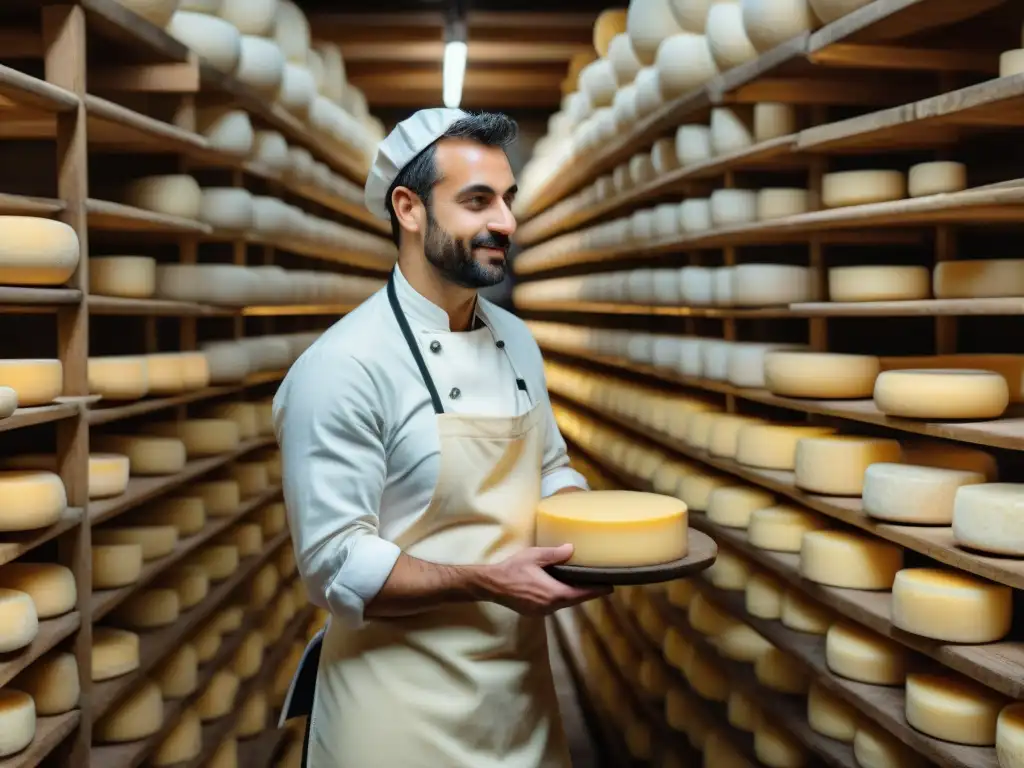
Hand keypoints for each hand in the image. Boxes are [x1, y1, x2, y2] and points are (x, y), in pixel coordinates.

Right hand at [478, 544, 610, 615]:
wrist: (491, 585)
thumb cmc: (513, 569)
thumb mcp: (535, 556)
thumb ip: (555, 554)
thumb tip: (572, 549)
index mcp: (553, 593)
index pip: (581, 594)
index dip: (596, 591)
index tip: (610, 587)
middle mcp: (550, 606)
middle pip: (574, 600)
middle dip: (586, 592)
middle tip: (599, 583)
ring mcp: (541, 611)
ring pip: (564, 604)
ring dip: (573, 595)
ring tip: (582, 585)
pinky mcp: (534, 612)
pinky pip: (553, 606)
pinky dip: (561, 598)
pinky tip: (561, 589)